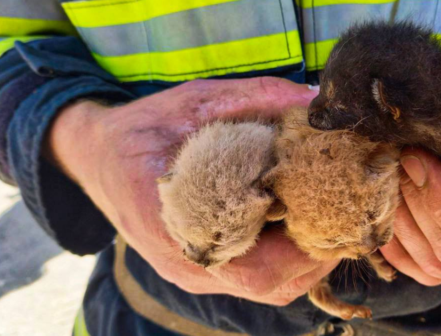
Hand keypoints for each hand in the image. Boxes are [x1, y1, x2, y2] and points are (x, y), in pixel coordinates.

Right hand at [48, 77, 336, 305]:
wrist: (97, 155)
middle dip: (317, 254)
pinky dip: (286, 255)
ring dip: (305, 257)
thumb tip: (314, 101)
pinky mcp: (202, 266)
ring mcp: (194, 271)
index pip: (258, 271)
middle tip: (343, 210)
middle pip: (272, 286)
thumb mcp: (194, 103)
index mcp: (178, 231)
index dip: (306, 250)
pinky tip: (296, 218)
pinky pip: (255, 275)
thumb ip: (254, 100)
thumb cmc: (142, 129)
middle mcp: (189, 265)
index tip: (334, 210)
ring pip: (268, 286)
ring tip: (326, 213)